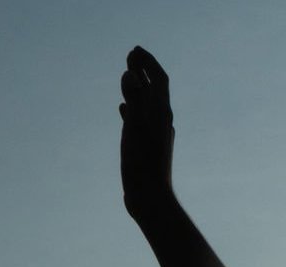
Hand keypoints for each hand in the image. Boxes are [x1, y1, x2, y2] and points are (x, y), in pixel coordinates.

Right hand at [118, 46, 174, 217]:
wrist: (150, 198)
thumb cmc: (142, 164)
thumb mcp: (135, 128)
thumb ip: (135, 99)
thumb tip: (132, 73)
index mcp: (162, 114)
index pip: (159, 80)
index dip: (149, 63)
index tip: (135, 50)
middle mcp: (162, 121)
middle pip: (155, 89)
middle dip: (144, 70)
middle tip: (131, 55)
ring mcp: (156, 134)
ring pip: (147, 103)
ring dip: (138, 87)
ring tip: (127, 76)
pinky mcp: (148, 146)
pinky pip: (140, 120)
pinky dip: (132, 108)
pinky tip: (122, 108)